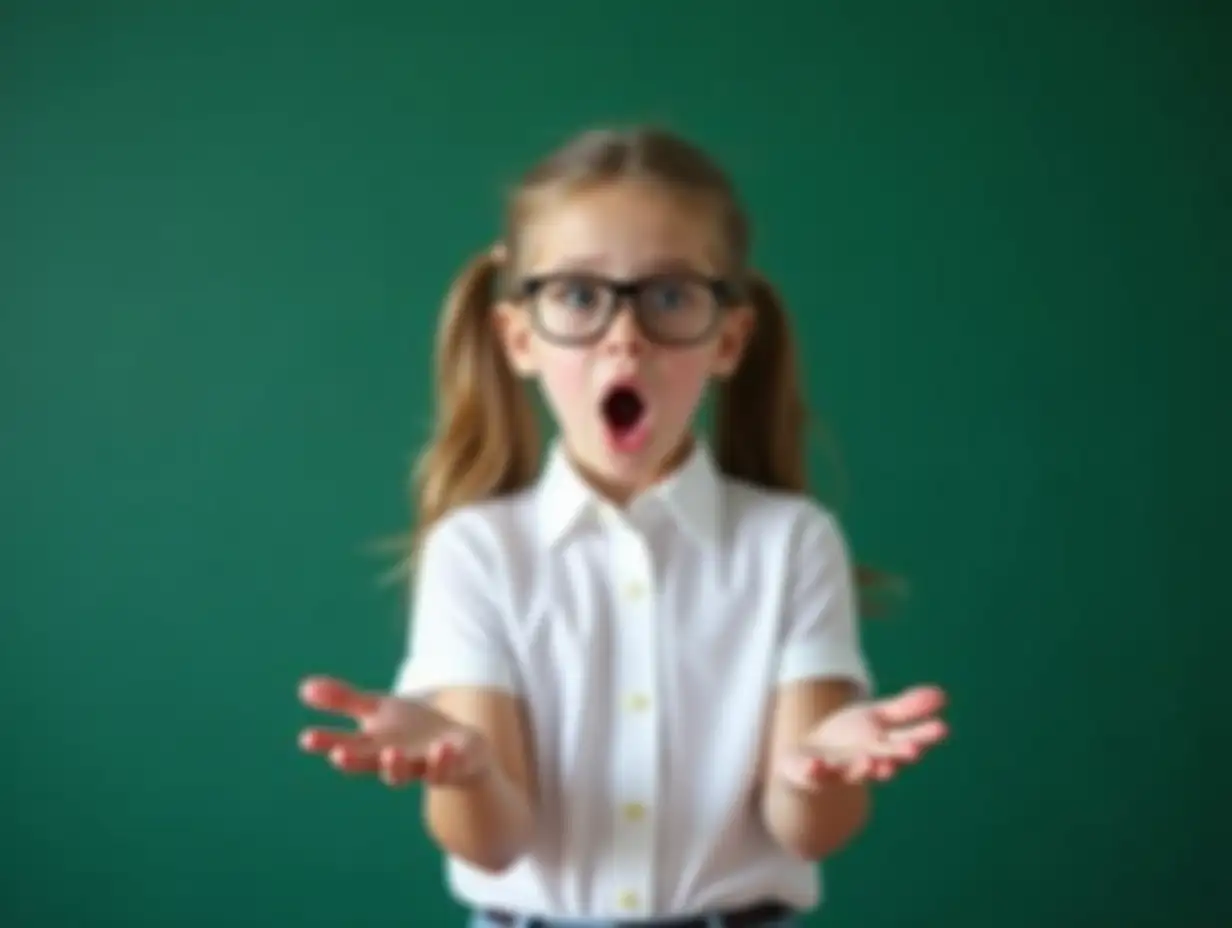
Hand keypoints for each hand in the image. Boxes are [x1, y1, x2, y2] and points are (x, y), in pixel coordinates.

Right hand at [298, 675, 490, 787]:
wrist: (460, 749)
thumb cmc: (411, 730)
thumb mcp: (378, 709)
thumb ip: (344, 700)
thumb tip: (304, 687)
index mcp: (374, 746)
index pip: (346, 744)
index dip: (327, 742)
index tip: (306, 737)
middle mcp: (394, 760)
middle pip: (370, 763)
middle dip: (354, 761)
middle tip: (338, 756)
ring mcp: (422, 766)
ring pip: (407, 772)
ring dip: (398, 764)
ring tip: (392, 751)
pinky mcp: (452, 766)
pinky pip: (448, 766)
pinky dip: (444, 760)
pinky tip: (442, 747)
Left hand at [777, 684, 947, 790]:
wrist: (808, 757)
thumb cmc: (849, 737)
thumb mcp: (877, 717)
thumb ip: (906, 709)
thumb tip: (943, 694)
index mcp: (884, 748)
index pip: (908, 741)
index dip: (924, 737)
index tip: (943, 727)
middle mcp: (867, 763)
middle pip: (886, 759)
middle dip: (898, 755)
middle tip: (914, 749)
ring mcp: (840, 771)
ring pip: (854, 771)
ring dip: (863, 768)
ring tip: (871, 760)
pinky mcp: (813, 774)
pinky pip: (813, 774)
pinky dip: (815, 771)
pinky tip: (817, 764)